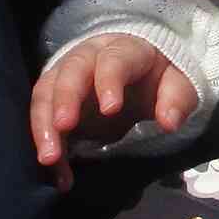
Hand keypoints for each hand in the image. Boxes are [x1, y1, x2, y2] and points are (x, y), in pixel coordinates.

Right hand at [30, 34, 200, 190]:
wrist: (139, 72)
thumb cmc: (157, 77)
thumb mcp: (177, 83)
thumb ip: (177, 98)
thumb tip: (169, 122)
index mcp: (124, 49)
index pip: (114, 59)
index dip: (109, 81)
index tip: (110, 110)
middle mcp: (89, 56)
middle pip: (71, 70)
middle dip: (65, 98)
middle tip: (63, 127)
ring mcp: (66, 74)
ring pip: (46, 90)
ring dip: (43, 124)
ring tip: (50, 158)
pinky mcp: (53, 95)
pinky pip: (41, 114)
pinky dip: (44, 141)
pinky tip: (55, 168)